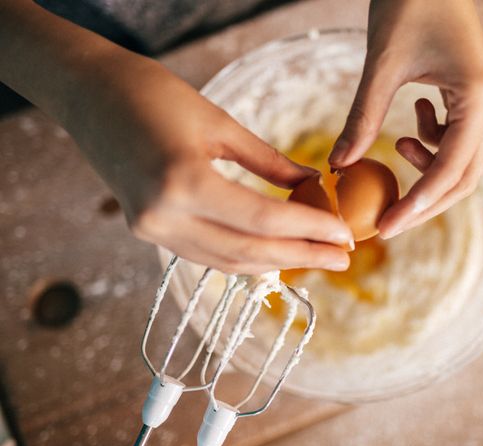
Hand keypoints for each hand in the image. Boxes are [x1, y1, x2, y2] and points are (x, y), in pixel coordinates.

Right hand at [66, 54, 352, 273]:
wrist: (87, 94)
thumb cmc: (153, 94)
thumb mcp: (220, 124)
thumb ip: (269, 163)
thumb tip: (313, 185)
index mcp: (183, 182)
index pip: (263, 219)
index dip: (310, 230)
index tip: (345, 235)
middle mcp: (163, 216)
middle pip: (249, 251)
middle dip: (302, 257)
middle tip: (344, 258)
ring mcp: (151, 229)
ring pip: (228, 262)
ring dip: (276, 263)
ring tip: (317, 257)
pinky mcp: (148, 230)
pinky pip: (206, 255)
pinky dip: (244, 256)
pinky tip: (274, 252)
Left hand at [328, 0, 482, 238]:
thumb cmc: (409, 5)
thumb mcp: (382, 65)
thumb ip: (362, 118)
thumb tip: (338, 166)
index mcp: (478, 98)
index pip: (451, 170)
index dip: (418, 205)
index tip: (387, 228)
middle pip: (465, 177)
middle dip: (426, 200)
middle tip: (388, 217)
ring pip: (465, 162)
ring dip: (430, 169)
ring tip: (398, 145)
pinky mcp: (475, 99)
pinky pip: (459, 140)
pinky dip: (433, 144)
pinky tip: (413, 121)